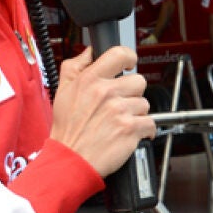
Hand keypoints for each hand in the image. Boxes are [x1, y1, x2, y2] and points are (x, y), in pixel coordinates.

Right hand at [50, 48, 154, 177]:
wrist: (71, 159)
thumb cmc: (68, 129)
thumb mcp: (62, 91)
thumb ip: (74, 67)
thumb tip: (89, 52)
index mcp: (90, 80)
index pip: (119, 54)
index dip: (128, 57)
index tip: (130, 64)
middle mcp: (106, 93)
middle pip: (139, 81)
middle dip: (132, 94)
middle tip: (118, 105)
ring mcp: (120, 111)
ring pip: (144, 104)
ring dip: (136, 114)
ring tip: (119, 122)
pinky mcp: (131, 128)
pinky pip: (150, 123)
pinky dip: (144, 130)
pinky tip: (130, 133)